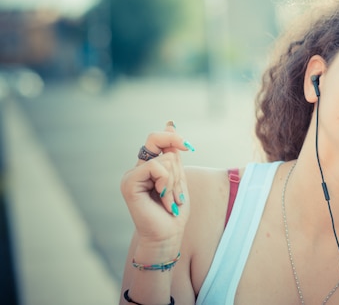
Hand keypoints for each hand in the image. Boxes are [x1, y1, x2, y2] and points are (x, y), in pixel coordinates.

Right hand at [120, 121, 193, 245]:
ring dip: (175, 182)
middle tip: (178, 188)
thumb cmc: (174, 210)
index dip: (173, 136)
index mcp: (148, 166)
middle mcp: (137, 168)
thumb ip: (173, 154)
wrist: (168, 235)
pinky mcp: (128, 183)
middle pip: (156, 139)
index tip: (188, 147)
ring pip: (164, 159)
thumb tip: (170, 124)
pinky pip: (155, 168)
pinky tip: (164, 200)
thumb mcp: (179, 177)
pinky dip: (167, 184)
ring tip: (170, 200)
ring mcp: (131, 175)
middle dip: (177, 162)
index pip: (157, 138)